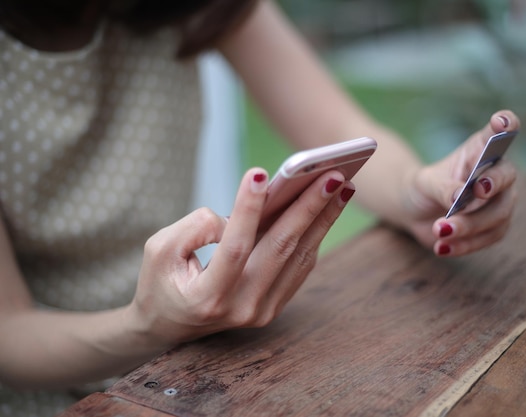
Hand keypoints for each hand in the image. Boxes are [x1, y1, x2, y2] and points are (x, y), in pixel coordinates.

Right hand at [127, 168, 354, 347]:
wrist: (169, 327)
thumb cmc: (161, 282)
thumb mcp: (160, 250)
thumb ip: (195, 227)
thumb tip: (240, 212)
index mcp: (207, 297)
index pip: (234, 247)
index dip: (247, 209)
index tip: (260, 172)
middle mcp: (241, 308)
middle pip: (280, 249)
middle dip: (308, 207)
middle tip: (330, 173)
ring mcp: (262, 311)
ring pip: (299, 256)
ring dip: (323, 218)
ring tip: (342, 185)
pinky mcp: (274, 306)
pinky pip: (301, 266)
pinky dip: (316, 234)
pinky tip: (329, 208)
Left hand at [403, 110, 519, 255]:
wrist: (416, 212)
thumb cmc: (423, 188)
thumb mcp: (425, 184)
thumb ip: (443, 187)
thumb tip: (460, 197)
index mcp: (479, 150)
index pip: (499, 133)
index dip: (505, 125)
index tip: (501, 122)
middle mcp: (496, 173)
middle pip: (506, 178)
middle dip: (491, 186)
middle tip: (475, 192)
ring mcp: (499, 201)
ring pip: (498, 215)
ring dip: (469, 225)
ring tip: (438, 230)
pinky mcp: (495, 227)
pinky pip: (488, 238)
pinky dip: (465, 244)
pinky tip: (442, 247)